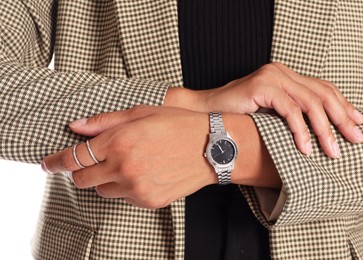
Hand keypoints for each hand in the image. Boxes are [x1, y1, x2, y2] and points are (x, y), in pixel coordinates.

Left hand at [41, 106, 216, 208]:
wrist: (213, 147)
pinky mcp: (148, 200)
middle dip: (81, 171)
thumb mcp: (141, 112)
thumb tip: (76, 127)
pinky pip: (124, 198)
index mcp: (119, 141)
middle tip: (92, 161)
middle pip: (82, 179)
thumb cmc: (179, 125)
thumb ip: (104, 121)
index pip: (74, 157)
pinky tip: (143, 173)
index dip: (57, 162)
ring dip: (105, 180)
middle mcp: (124, 167)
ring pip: (102, 191)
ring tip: (126, 164)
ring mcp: (136, 187)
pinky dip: (125, 187)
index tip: (48, 164)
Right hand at [166, 62, 362, 157]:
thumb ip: (291, 114)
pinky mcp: (261, 86)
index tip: (356, 123)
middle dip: (341, 118)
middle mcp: (280, 71)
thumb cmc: (236, 118)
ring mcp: (270, 76)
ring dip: (324, 129)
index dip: (342, 105)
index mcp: (284, 75)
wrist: (205, 113)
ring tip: (331, 150)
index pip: (322, 87)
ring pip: (309, 102)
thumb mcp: (270, 115)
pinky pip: (289, 109)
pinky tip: (305, 146)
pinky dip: (300, 130)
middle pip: (321, 93)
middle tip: (354, 139)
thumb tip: (319, 132)